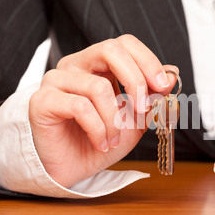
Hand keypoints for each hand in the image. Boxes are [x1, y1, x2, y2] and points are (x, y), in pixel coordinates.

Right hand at [29, 35, 177, 187]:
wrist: (72, 170)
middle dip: (135, 79)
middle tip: (142, 108)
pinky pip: (80, 107)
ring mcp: (56, 81)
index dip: (147, 61)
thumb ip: (150, 97)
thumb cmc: (100, 142)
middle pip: (110, 49)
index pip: (124, 44)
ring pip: (98, 87)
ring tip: (113, 140)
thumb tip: (172, 73)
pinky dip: (98, 129)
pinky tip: (99, 143)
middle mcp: (75, 66)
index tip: (163, 86)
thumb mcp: (134, 120)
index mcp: (97, 65)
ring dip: (114, 120)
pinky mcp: (42, 101)